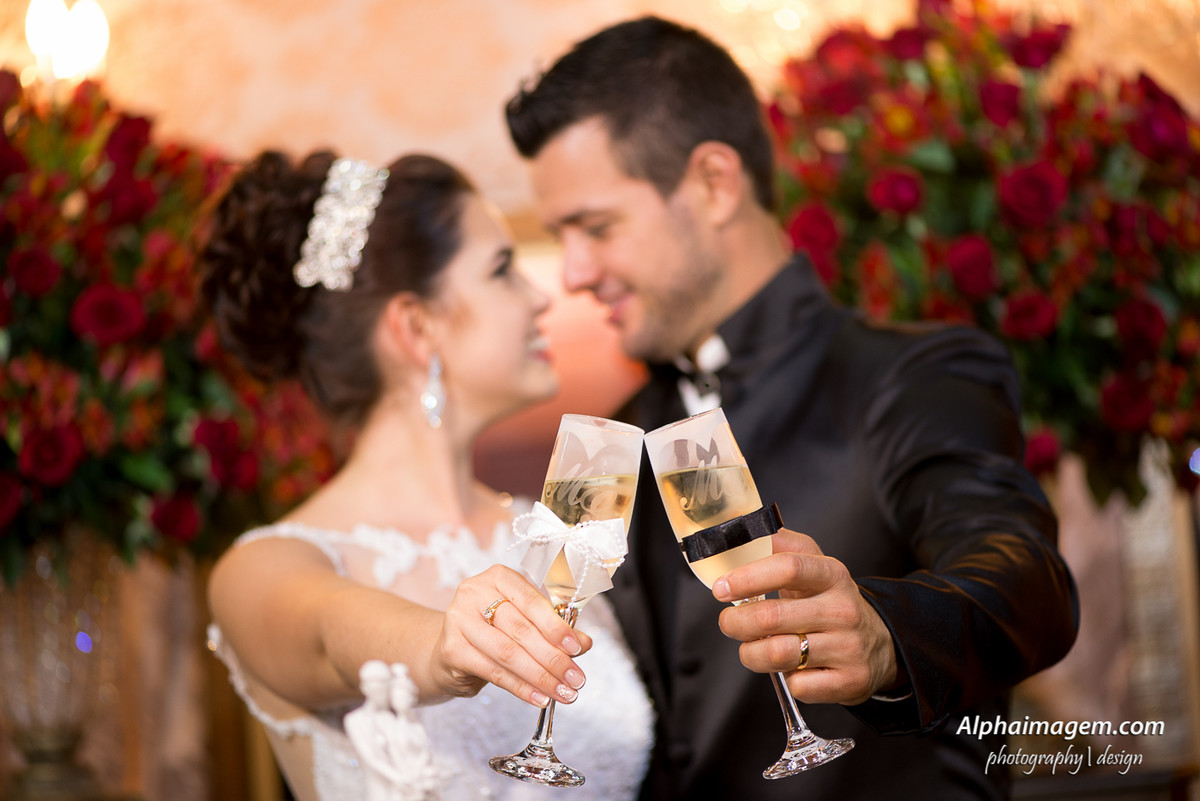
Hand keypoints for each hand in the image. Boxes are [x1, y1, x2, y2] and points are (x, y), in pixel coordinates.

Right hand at [431, 565, 591, 707]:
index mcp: (498, 577)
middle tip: (576, 678)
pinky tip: (539, 697)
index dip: (556, 626)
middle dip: (553, 658)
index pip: (531, 601)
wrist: (452, 648)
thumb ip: (553, 629)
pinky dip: (521, 687)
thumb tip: (584, 643)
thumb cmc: (494, 629)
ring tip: (563, 693)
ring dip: (540, 677)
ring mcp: (459, 620)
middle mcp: (474, 593)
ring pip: (508, 653)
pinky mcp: (451, 650)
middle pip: (521, 630)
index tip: (577, 648)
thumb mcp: (524, 621)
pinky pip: (493, 672)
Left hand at [713, 529, 900, 705]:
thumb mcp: (814, 566)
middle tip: (728, 622)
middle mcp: (843, 610)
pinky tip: (789, 667)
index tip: (721, 588)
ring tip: (750, 646)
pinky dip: (783, 678)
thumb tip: (740, 530)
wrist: (879, 644)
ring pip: (778, 654)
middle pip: (772, 617)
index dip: (747, 578)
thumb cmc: (829, 601)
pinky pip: (798, 686)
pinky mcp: (849, 682)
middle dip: (736, 622)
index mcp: (832, 574)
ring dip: (750, 653)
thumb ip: (780, 545)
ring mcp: (848, 648)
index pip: (788, 567)